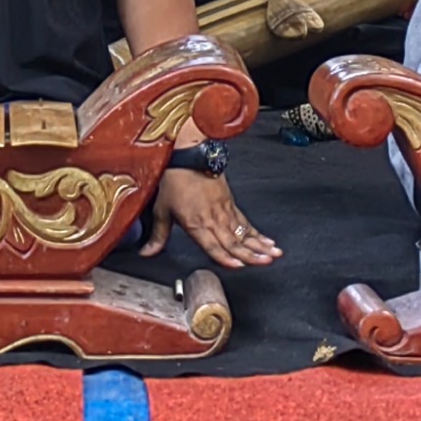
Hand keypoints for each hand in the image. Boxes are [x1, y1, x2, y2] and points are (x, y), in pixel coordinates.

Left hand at [145, 163, 279, 268]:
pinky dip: (257, 234)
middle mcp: (212, 219)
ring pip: (243, 233)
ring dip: (260, 245)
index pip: (212, 244)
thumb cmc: (175, 181)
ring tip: (273, 255)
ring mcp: (224, 211)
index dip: (225, 256)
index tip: (238, 265)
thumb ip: (158, 235)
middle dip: (251, 254)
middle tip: (265, 263)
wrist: (189, 155)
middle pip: (233, 241)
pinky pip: (245, 223)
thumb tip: (146, 253)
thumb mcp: (161, 209)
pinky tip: (268, 241)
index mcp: (195, 223)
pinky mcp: (231, 204)